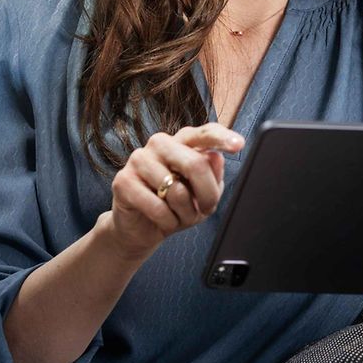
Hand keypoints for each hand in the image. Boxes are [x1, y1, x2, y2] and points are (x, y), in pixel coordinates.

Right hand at [99, 123, 244, 259]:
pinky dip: (167, 221)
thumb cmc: (175, 207)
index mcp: (182, 142)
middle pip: (194, 164)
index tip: (239, 145)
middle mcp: (160, 144)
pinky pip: (157, 206)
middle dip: (207, 195)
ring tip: (177, 215)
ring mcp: (139, 159)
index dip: (221, 138)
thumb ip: (213, 176)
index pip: (204, 133)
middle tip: (206, 209)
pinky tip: (162, 220)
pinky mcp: (123, 180)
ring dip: (184, 213)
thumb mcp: (203, 195)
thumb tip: (216, 157)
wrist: (142, 230)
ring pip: (176, 190)